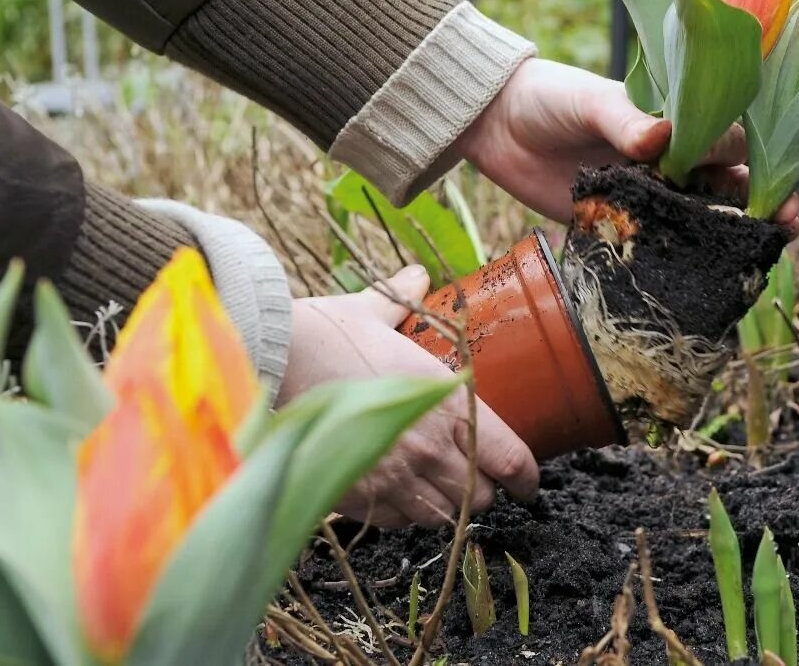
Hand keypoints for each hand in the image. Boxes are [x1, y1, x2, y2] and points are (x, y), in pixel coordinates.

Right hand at [277, 266, 538, 527]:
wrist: (271, 362)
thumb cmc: (326, 334)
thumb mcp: (374, 312)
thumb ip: (404, 300)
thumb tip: (416, 275)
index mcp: (449, 402)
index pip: (510, 458)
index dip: (525, 477)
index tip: (527, 483)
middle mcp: (431, 446)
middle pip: (481, 497)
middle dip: (480, 490)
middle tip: (471, 476)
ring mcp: (395, 477)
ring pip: (443, 516)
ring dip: (443, 504)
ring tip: (432, 486)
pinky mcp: (361, 498)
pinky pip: (400, 523)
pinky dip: (404, 514)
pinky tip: (396, 492)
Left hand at [454, 58, 798, 232]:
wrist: (493, 125)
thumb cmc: (549, 97)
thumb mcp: (587, 100)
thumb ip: (622, 119)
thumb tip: (659, 137)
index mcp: (672, 119)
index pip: (726, 137)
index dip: (756, 159)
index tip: (776, 186)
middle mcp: (668, 158)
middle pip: (727, 181)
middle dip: (760, 202)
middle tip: (785, 226)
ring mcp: (645, 193)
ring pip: (698, 216)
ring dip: (727, 235)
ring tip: (755, 256)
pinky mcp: (616, 222)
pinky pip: (654, 243)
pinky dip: (677, 258)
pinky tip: (698, 275)